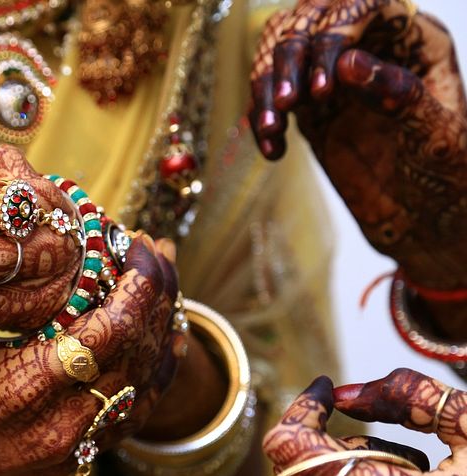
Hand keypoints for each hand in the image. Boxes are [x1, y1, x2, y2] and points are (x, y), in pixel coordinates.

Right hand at [0, 233, 178, 475]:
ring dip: (160, 329)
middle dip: (155, 295)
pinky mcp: (74, 462)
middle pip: (139, 352)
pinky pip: (133, 413)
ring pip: (146, 384)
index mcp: (25, 388)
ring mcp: (73, 450)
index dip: (133, 281)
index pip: (112, 328)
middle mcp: (62, 426)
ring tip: (163, 284)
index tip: (134, 241)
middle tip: (154, 250)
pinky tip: (161, 339)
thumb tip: (32, 231)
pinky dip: (153, 373)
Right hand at [249, 1, 466, 289]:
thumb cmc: (448, 176)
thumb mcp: (435, 136)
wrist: (426, 221)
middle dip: (291, 57)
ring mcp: (334, 77)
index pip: (364, 5)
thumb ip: (398, 94)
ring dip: (266, 87)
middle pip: (312, 20)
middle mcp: (369, 47)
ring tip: (271, 129)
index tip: (323, 86)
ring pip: (281, 52)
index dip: (336, 31)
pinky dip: (261, 119)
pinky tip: (273, 151)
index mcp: (413, 39)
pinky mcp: (309, 108)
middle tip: (288, 105)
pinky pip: (271, 96)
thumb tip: (348, 62)